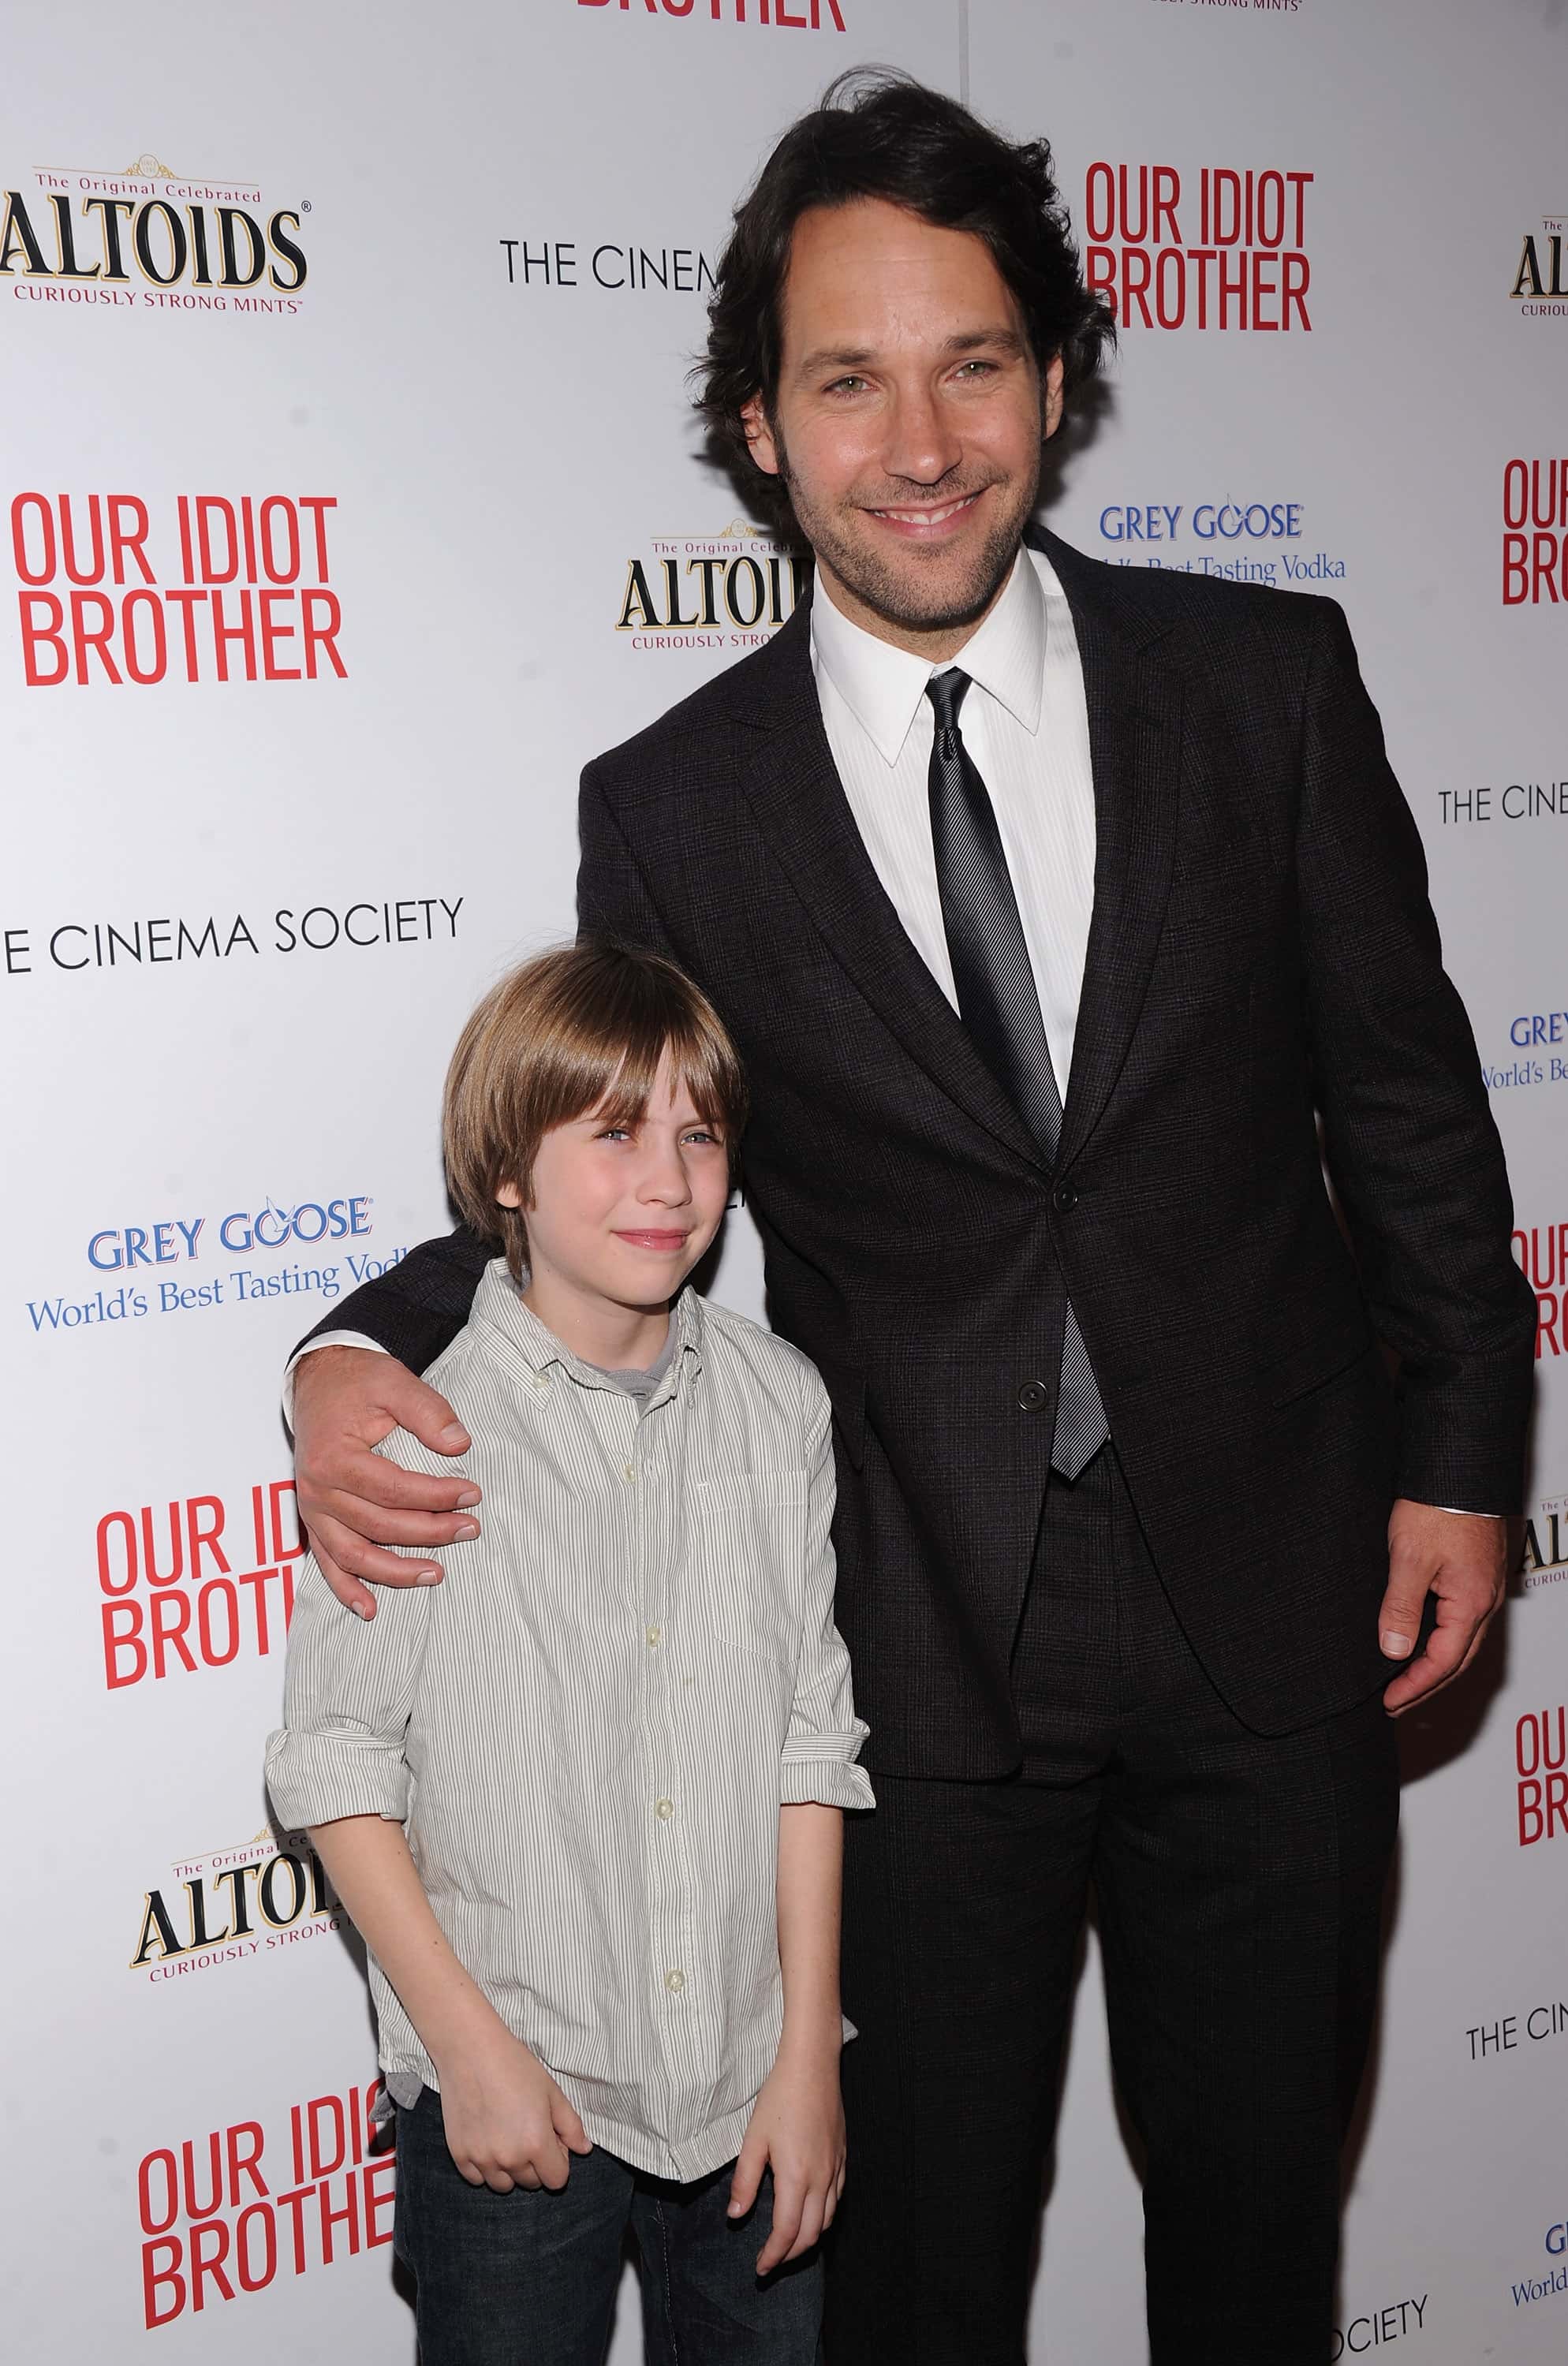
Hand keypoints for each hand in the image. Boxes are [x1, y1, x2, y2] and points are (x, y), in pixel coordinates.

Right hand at [293, 1346, 480, 1617]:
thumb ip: (428, 1411)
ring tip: (438, 1574)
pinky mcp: (314, 1519)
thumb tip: (461, 1444)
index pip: (394, 1489)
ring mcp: (314, 1509)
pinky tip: (371, 1608)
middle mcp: (318, 1491)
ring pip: (355, 1555)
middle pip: (380, 1525)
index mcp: (335, 1459)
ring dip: (395, 1572)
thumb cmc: (356, 1382)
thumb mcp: (393, 1382)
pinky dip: (346, 1588)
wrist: (317, 1379)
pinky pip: (327, 1562)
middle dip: (430, 1532)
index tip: (473, 1494)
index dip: (437, 1496)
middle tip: (471, 1529)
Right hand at [435, 2028, 591, 2193]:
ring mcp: (481, 2159)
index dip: (559, 2160)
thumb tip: (584, 2149)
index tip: (551, 2139)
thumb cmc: (515, 2067)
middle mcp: (509, 2158)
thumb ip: (571, 2126)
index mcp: (536, 2143)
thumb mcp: (552, 2092)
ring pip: (504, 2185)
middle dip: (536, 2163)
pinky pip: (476, 2179)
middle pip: (531, 2182)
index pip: (557, 2180)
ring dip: (510, 2169)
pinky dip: (484, 2166)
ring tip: (507, 2136)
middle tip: (528, 2131)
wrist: (471, 2051)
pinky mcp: (459, 2155)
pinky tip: (487, 2139)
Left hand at [728, 2036, 845, 2274]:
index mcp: (795, 2177)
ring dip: (809, 2239)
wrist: (812, 2066)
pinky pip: (837, 2198)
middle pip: (811, 2235)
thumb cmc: (780, 2098)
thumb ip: (744, 2181)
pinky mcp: (843, 2157)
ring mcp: (835, 2169)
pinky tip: (811, 2211)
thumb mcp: (753, 2139)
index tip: (760, 2267)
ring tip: (789, 2243)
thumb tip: (735, 2216)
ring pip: (828, 2220)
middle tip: (771, 2261)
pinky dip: (824, 2216)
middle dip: (790, 2255)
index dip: (773, 2256)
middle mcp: (820, 2179)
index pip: (786, 2233)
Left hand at [1379, 1499, 1508, 1715]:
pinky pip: (1460, 1617)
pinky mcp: (1474, 1572)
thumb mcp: (1409, 1558)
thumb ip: (1401, 1607)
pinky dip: (1440, 1637)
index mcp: (1471, 1602)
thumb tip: (1395, 1651)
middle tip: (1395, 1702)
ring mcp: (1483, 1586)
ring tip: (1404, 1679)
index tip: (1389, 1703)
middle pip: (1457, 1658)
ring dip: (1433, 1663)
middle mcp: (1484, 1599)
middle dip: (1426, 1684)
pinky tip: (1420, 1637)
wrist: (1457, 1467)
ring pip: (1461, 1639)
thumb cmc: (1437, 1507)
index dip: (1415, 1686)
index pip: (1443, 1662)